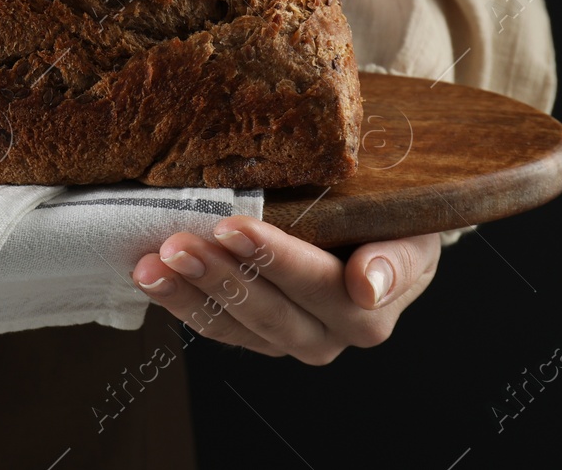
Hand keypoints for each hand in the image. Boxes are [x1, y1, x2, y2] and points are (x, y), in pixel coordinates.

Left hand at [130, 216, 439, 364]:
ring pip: (234, 326)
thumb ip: (396, 258)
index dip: (275, 259)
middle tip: (178, 242)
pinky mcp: (253, 335)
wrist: (381, 236)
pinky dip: (180, 300)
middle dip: (219, 276)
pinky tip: (150, 274)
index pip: (319, 286)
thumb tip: (368, 285)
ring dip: (188, 294)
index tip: (234, 227)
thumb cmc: (393, 223)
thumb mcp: (411, 231)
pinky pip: (214, 325)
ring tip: (152, 264)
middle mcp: (328, 335)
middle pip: (270, 312)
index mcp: (369, 310)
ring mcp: (286, 339)